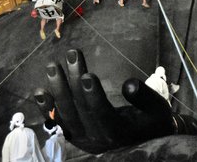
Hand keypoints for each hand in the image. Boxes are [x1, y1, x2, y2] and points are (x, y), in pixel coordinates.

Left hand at [34, 49, 196, 153]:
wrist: (145, 139)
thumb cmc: (152, 120)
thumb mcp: (156, 108)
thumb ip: (144, 97)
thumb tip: (130, 84)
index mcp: (119, 133)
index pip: (102, 114)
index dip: (93, 95)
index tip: (87, 74)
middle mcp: (98, 140)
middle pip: (81, 110)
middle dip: (73, 82)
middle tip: (70, 56)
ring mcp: (84, 140)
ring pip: (66, 116)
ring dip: (57, 91)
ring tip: (53, 66)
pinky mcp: (76, 137)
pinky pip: (58, 124)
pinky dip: (48, 109)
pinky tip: (40, 93)